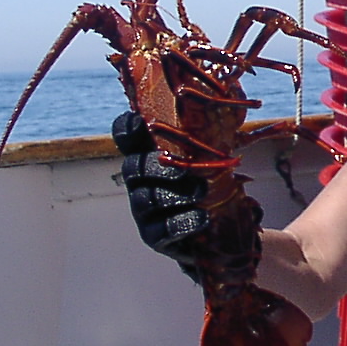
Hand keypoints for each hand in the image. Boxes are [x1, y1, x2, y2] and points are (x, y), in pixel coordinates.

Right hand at [112, 111, 207, 275]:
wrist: (216, 226)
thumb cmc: (205, 180)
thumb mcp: (203, 156)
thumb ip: (201, 136)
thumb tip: (220, 109)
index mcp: (148, 155)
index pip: (126, 137)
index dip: (127, 129)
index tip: (138, 122)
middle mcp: (140, 181)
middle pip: (134, 169)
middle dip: (156, 168)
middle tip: (183, 171)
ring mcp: (144, 210)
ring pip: (147, 199)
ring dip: (174, 195)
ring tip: (201, 192)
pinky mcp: (154, 236)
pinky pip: (162, 230)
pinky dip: (183, 223)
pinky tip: (203, 217)